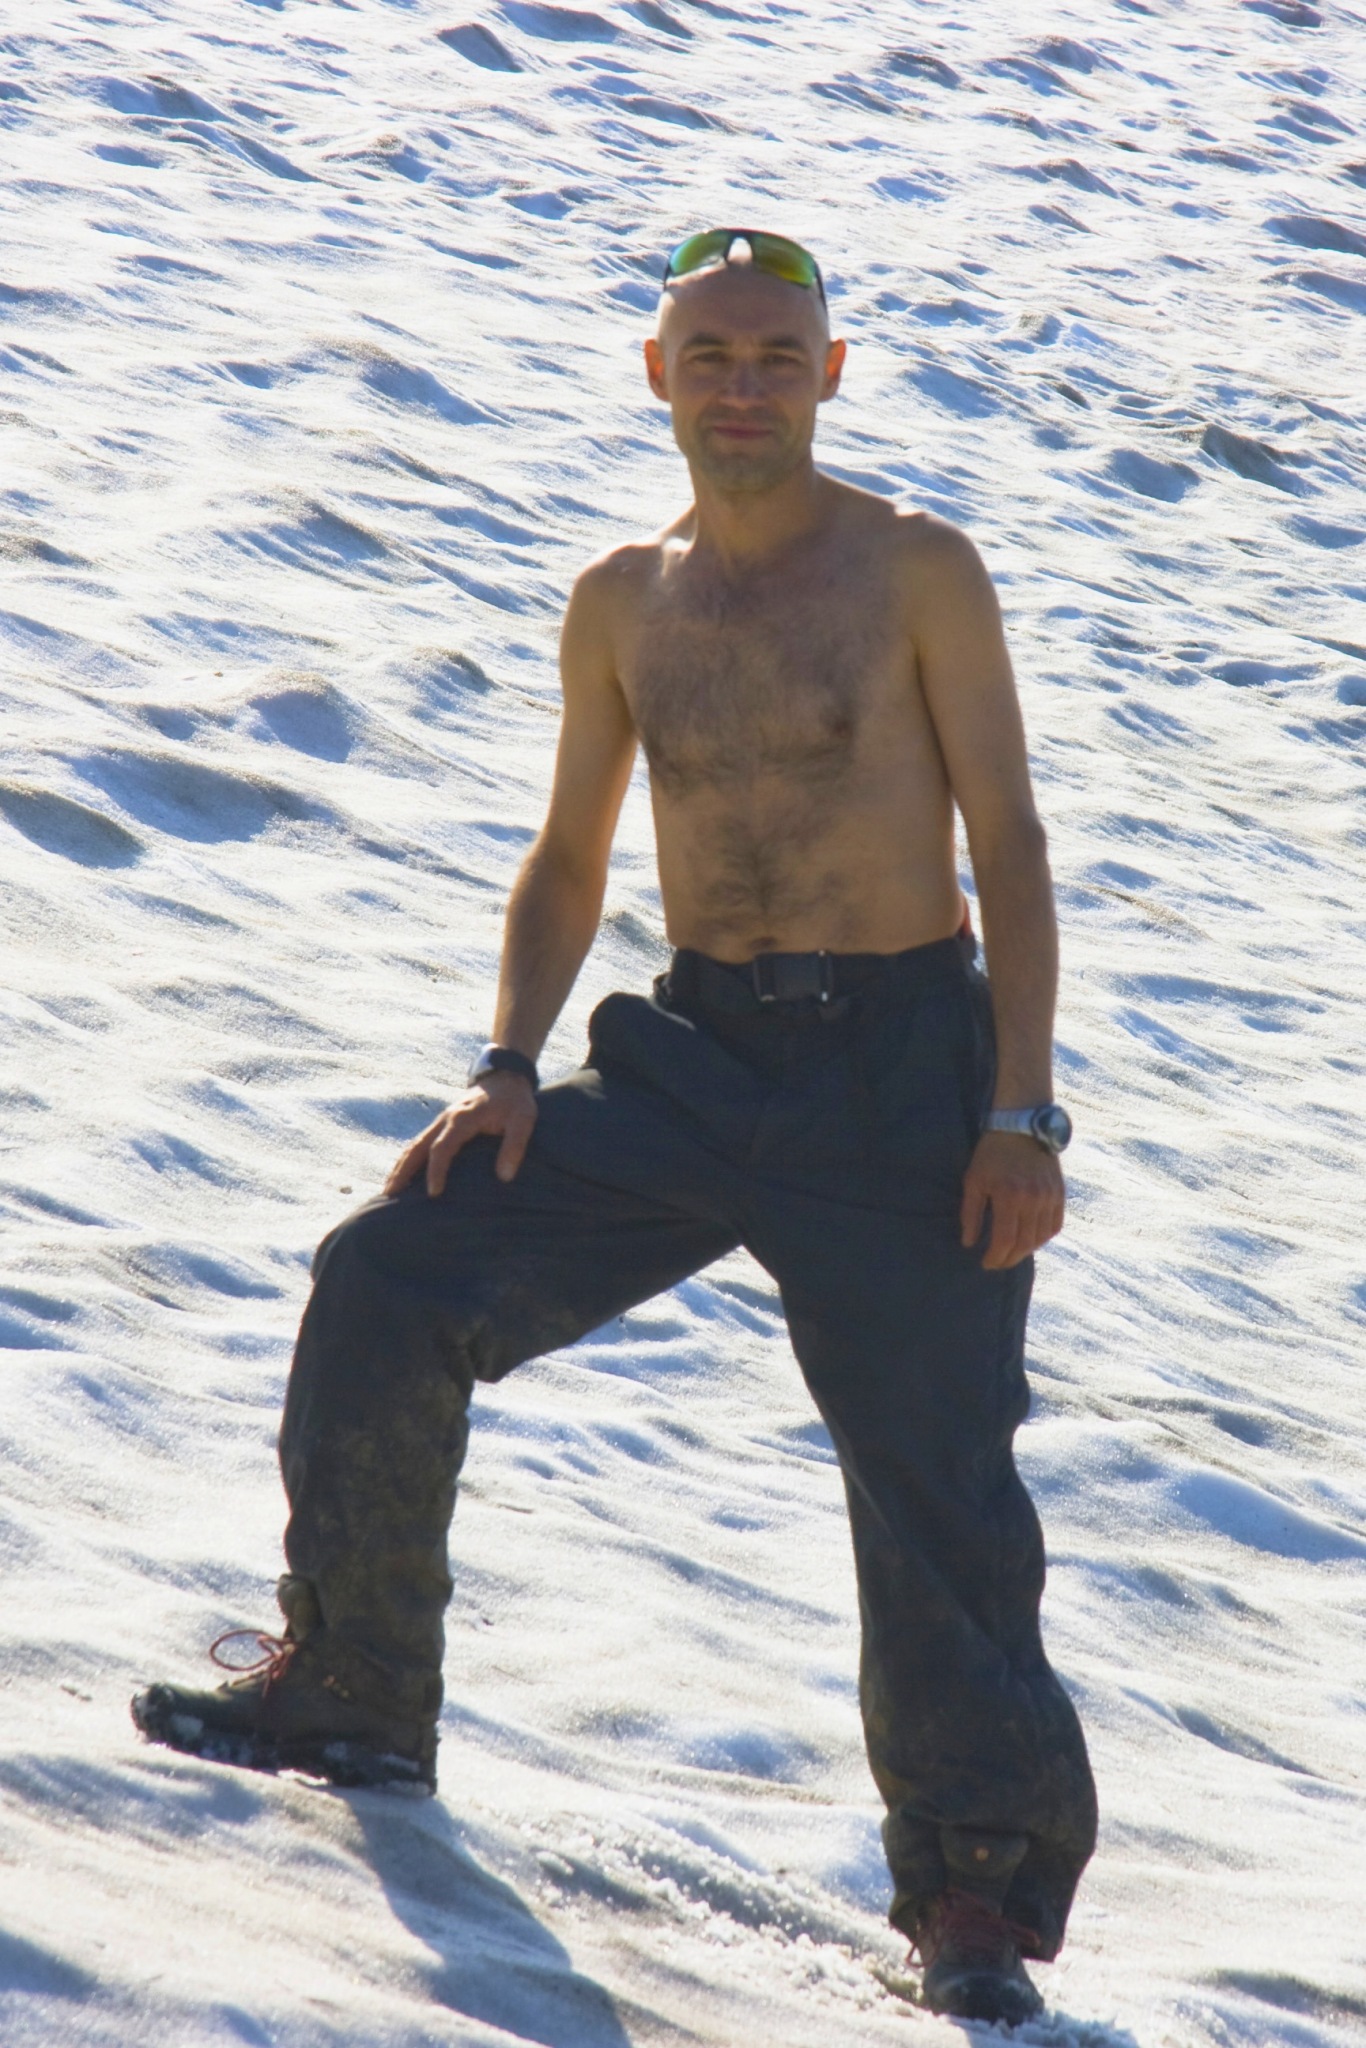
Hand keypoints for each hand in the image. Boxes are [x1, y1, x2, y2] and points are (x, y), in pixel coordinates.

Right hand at [384, 1072, 537, 1197]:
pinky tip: (402, 1178)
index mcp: (462, 1118)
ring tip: (388, 1192)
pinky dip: (407, 1161)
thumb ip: (515, 1146)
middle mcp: (445, 1119)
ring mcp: (440, 1122)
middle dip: (402, 1171)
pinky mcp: (441, 1126)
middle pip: (417, 1147)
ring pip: (413, 1146)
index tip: (433, 1194)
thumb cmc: (514, 1101)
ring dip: (400, 1168)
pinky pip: (419, 1145)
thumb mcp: (523, 1119)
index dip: (436, 1170)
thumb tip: (505, 1177)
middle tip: (390, 1196)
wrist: (504, 1077)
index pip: (442, 1147)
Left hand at [960, 1130, 1064, 1270]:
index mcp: (1009, 1196)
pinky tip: (1031, 1240)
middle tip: (998, 1263)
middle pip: (1025, 1244)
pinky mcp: (1060, 1192)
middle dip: (1010, 1259)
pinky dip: (1044, 1238)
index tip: (986, 1264)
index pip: (1005, 1240)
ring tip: (1012, 1253)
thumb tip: (969, 1243)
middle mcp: (1033, 1199)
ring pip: (1042, 1237)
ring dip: (1026, 1251)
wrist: (1022, 1126)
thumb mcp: (974, 1180)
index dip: (995, 1257)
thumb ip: (971, 1213)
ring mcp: (1049, 1196)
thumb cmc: (992, 1153)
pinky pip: (1055, 1225)